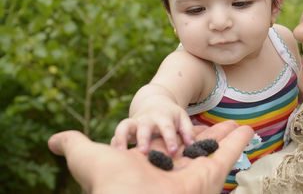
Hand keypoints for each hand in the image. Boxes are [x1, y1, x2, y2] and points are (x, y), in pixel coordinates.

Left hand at [49, 121, 252, 193]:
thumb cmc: (108, 180)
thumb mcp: (87, 155)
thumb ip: (73, 145)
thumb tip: (51, 140)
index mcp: (152, 167)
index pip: (168, 147)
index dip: (177, 136)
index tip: (184, 128)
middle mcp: (175, 173)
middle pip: (196, 150)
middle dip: (209, 138)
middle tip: (220, 126)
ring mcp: (195, 175)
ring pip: (216, 152)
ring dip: (227, 139)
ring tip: (238, 126)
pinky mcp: (212, 175)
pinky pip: (230, 155)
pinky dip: (240, 142)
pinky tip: (247, 129)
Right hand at [111, 101, 194, 154]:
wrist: (154, 101)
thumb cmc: (171, 115)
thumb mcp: (182, 118)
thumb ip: (188, 131)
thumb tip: (193, 145)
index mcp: (163, 118)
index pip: (167, 128)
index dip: (170, 139)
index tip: (172, 151)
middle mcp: (147, 120)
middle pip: (144, 128)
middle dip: (143, 139)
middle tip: (143, 152)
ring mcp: (135, 123)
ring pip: (124, 126)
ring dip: (122, 137)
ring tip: (121, 151)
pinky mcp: (126, 129)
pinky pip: (116, 134)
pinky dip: (114, 142)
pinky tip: (115, 154)